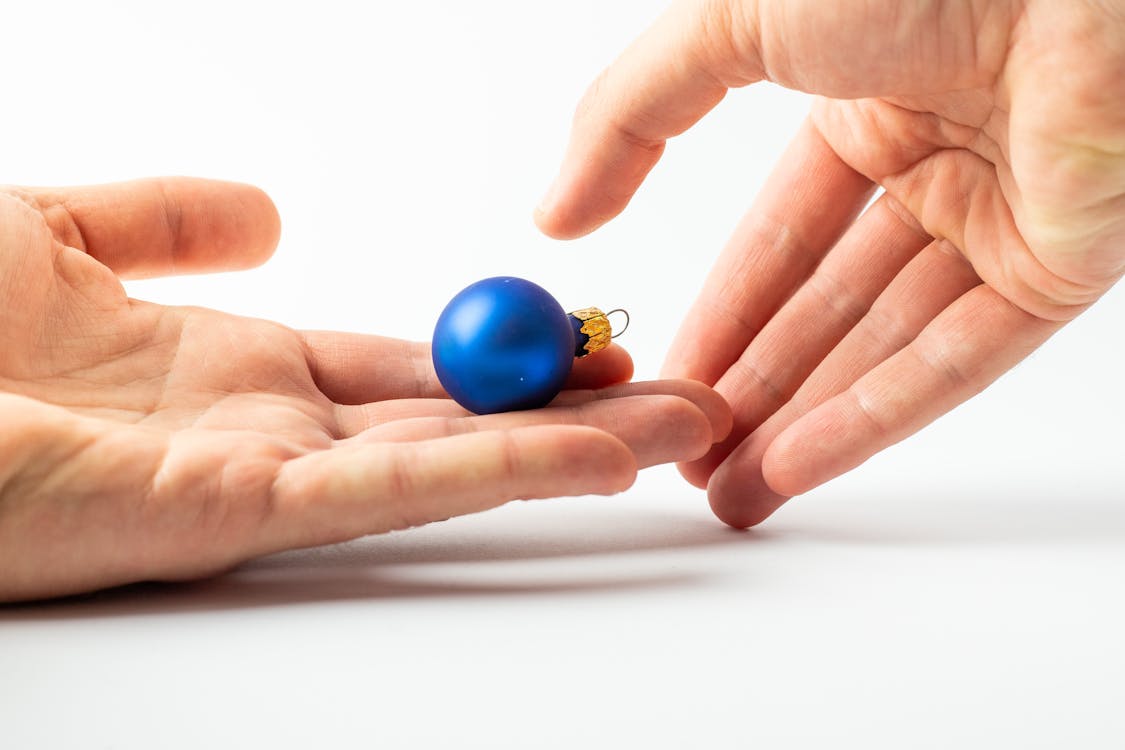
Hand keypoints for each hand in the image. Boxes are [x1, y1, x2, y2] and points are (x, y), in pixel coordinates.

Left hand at [0, 178, 730, 601]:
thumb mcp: (55, 229)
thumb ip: (165, 219)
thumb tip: (265, 214)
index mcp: (230, 368)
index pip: (399, 364)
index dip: (493, 354)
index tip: (581, 340)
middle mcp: (263, 429)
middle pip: (448, 416)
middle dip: (566, 406)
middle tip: (678, 392)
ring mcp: (259, 476)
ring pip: (446, 459)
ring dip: (567, 446)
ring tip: (679, 428)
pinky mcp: (237, 511)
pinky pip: (395, 488)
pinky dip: (500, 471)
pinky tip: (592, 454)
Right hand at [536, 0, 1124, 526]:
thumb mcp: (729, 23)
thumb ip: (630, 116)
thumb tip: (557, 213)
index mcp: (866, 107)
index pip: (781, 240)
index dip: (721, 316)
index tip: (669, 381)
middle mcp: (936, 169)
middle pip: (827, 308)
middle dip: (753, 387)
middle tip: (689, 457)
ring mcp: (1003, 222)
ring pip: (885, 346)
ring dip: (802, 421)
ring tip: (728, 491)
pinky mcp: (1064, 266)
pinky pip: (956, 359)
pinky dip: (874, 417)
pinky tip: (796, 467)